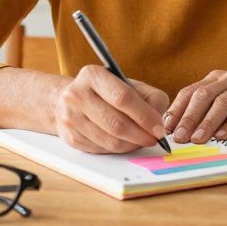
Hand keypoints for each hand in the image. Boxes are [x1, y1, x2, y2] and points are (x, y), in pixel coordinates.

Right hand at [52, 65, 169, 153]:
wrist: (67, 100)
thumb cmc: (105, 92)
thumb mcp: (129, 84)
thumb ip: (151, 97)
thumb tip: (159, 122)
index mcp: (92, 75)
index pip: (122, 97)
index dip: (145, 115)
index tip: (159, 128)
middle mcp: (76, 95)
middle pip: (116, 123)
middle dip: (141, 135)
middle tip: (154, 139)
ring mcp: (70, 118)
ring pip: (110, 141)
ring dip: (132, 144)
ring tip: (142, 140)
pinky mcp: (71, 137)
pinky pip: (102, 149)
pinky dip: (120, 149)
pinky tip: (126, 142)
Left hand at [165, 70, 226, 143]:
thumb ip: (211, 109)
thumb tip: (184, 130)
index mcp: (218, 78)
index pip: (190, 91)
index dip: (176, 109)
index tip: (164, 127)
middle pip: (203, 96)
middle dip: (187, 117)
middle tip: (177, 136)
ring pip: (222, 103)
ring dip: (207, 122)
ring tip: (196, 139)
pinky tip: (222, 136)